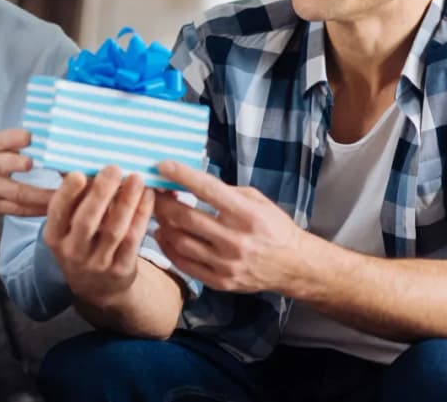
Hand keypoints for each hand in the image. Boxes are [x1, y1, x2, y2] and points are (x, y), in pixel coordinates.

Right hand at [0, 129, 53, 219]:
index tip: (30, 136)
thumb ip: (10, 141)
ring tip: (62, 194)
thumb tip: (42, 137)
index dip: (15, 138)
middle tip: (42, 165)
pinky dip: (37, 210)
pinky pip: (19, 210)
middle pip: (4, 166)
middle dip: (22, 165)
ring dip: (41, 195)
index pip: (0, 140)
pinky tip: (53, 209)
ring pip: (17, 193)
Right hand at [42, 165, 154, 308]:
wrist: (98, 288)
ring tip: (136, 178)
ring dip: (126, 201)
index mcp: (54, 236)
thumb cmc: (82, 244)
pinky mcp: (121, 269)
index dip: (67, 194)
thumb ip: (75, 201)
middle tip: (113, 168)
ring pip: (114, 229)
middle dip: (101, 193)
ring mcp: (98, 263)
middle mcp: (72, 252)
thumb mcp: (67, 228)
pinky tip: (148, 196)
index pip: (58, 213)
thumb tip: (85, 162)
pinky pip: (133, 239)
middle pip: (87, 221)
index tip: (78, 173)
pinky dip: (141, 215)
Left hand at [153, 160, 308, 293]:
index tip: (162, 165)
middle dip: (162, 201)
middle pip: (185, 217)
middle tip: (152, 190)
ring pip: (179, 240)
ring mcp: (226, 264)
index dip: (182, 175)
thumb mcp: (257, 200)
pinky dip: (167, 246)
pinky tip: (162, 233)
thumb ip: (225, 192)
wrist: (294, 266)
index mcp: (247, 215)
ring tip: (155, 210)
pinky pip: (183, 263)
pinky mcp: (220, 281)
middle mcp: (236, 241)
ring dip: (161, 222)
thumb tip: (189, 181)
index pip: (208, 190)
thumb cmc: (274, 227)